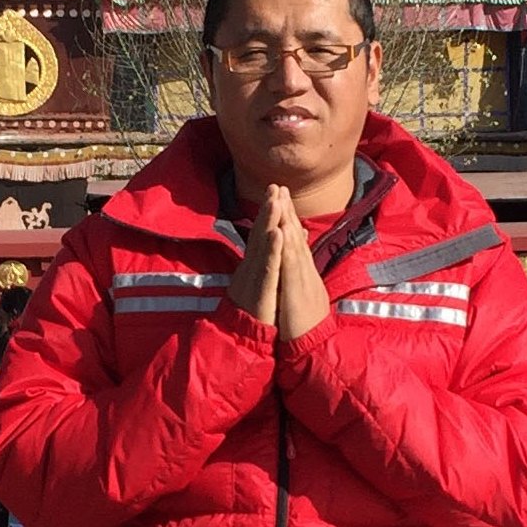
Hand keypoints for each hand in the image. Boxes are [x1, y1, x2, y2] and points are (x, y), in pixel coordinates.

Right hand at [228, 185, 282, 325]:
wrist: (241, 340)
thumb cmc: (255, 310)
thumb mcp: (264, 282)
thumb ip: (271, 260)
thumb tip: (285, 239)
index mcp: (256, 265)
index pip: (263, 234)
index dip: (269, 212)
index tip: (276, 190)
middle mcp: (252, 267)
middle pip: (260, 234)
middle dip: (268, 209)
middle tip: (274, 186)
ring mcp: (255, 279)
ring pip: (262, 247)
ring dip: (268, 223)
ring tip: (276, 202)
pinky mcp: (261, 292)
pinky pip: (268, 269)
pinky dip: (272, 251)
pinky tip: (278, 234)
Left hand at [277, 188, 329, 341]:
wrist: (315, 346)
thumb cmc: (306, 322)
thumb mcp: (304, 293)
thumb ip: (302, 274)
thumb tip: (299, 259)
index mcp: (303, 271)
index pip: (295, 239)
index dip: (289, 217)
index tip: (281, 197)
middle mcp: (304, 270)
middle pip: (295, 236)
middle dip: (287, 210)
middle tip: (279, 187)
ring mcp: (302, 278)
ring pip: (294, 245)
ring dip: (288, 221)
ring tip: (281, 200)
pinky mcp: (297, 290)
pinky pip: (291, 265)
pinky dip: (286, 247)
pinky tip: (281, 231)